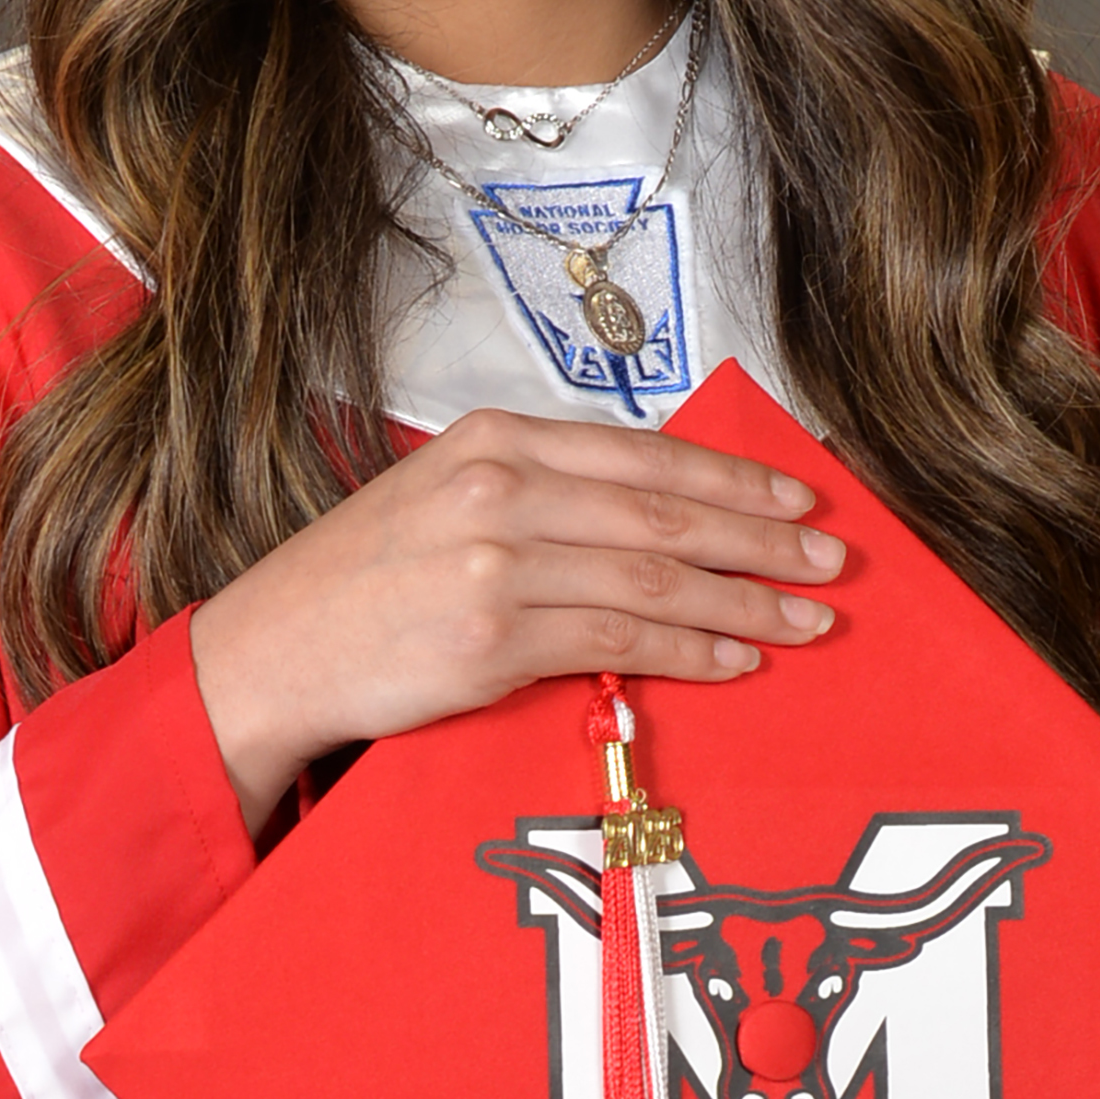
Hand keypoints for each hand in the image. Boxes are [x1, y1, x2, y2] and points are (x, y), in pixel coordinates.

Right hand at [187, 407, 842, 831]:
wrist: (269, 652)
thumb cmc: (359, 581)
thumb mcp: (445, 496)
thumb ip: (543, 492)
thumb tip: (656, 512)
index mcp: (496, 440)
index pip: (645, 454)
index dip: (733, 476)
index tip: (799, 495)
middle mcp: (500, 489)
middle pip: (665, 513)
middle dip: (762, 538)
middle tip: (830, 559)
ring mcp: (496, 563)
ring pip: (655, 580)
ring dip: (745, 602)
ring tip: (805, 619)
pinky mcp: (492, 639)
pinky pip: (619, 642)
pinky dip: (690, 651)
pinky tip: (736, 658)